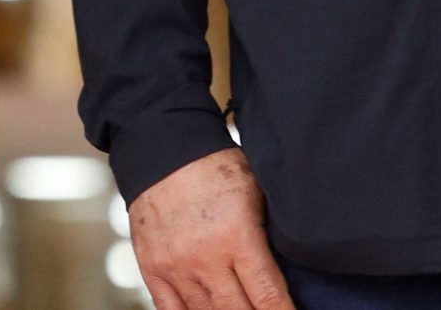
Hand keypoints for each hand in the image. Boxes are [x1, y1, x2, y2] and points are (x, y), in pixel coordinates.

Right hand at [129, 149, 288, 309]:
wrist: (160, 146)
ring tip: (239, 308)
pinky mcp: (151, 266)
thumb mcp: (255, 191)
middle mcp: (204, 257)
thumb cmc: (213, 166)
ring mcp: (175, 265)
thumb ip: (269, 234)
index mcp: (236, 236)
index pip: (268, 297)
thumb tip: (289, 270)